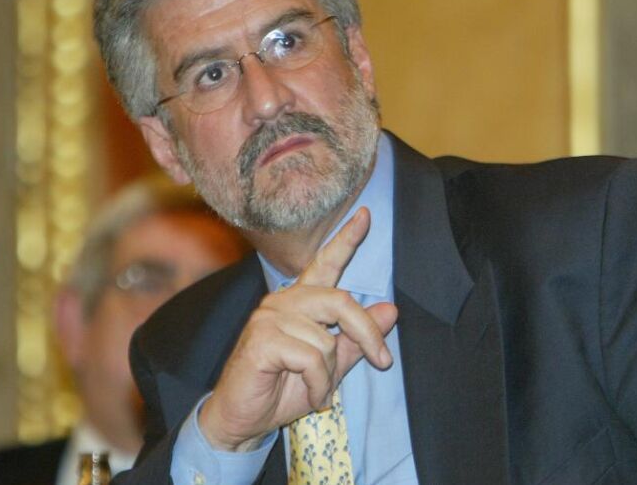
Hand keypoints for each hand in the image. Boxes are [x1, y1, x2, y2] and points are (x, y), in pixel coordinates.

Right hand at [198, 207, 398, 450]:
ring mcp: (269, 317)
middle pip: (341, 301)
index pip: (325, 264)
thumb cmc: (285, 390)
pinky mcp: (262, 338)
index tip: (365, 215)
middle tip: (384, 360)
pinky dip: (319, 384)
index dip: (346, 239)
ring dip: (331, 376)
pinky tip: (311, 396)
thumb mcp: (331, 365)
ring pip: (326, 339)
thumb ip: (357, 338)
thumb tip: (391, 309)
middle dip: (367, 333)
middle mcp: (283, 301)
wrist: (245, 420)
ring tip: (320, 392)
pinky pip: (311, 358)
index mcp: (301, 302)